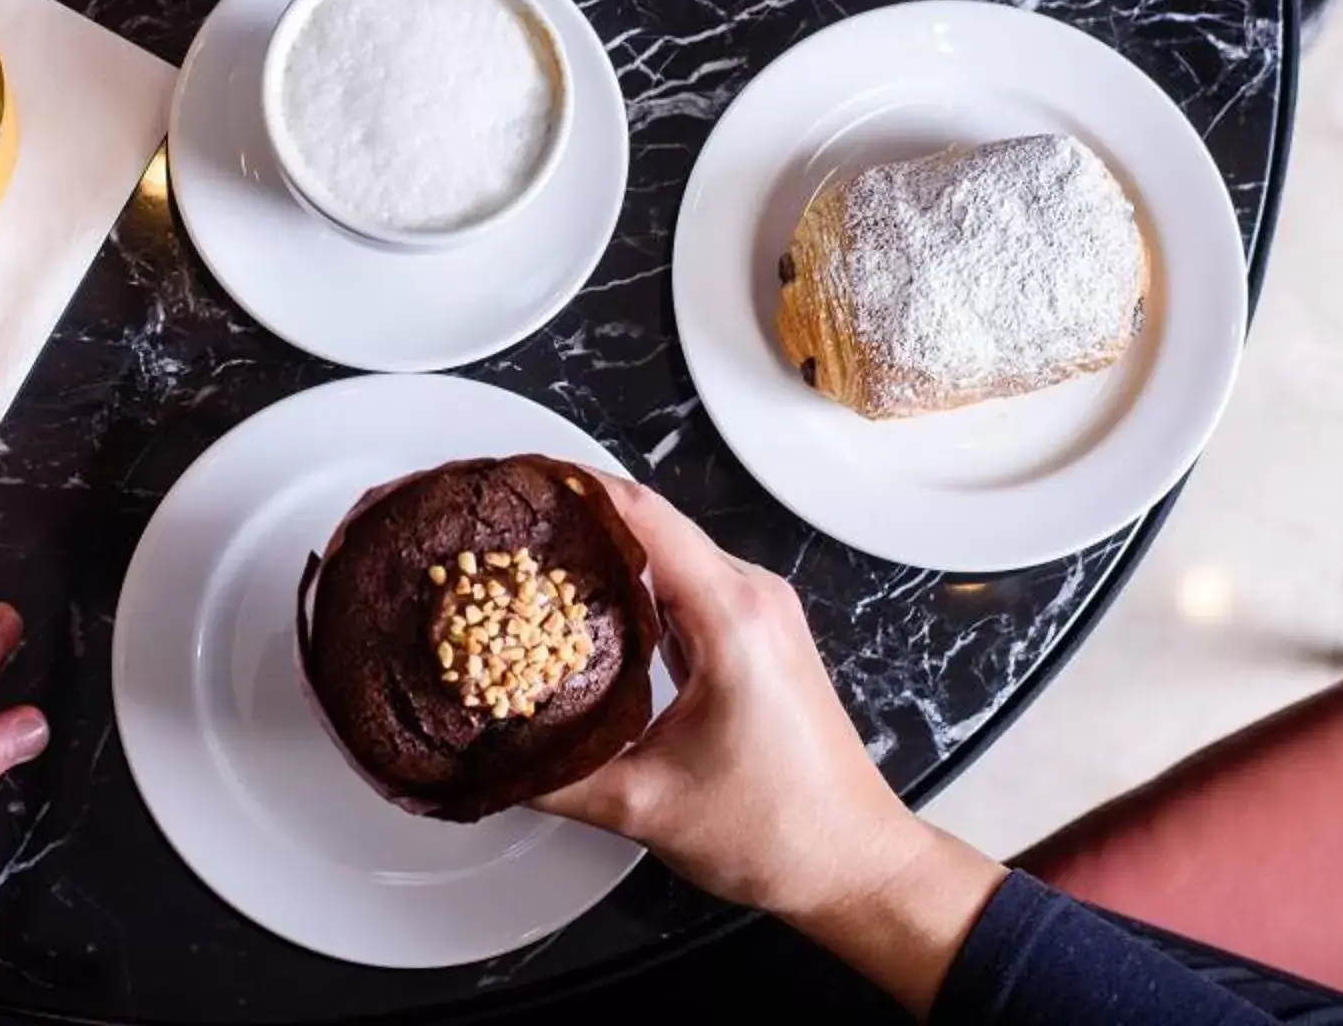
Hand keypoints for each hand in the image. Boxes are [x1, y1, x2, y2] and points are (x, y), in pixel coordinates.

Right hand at [535, 479, 1005, 1015]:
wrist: (857, 865)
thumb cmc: (778, 833)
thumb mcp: (645, 806)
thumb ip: (554, 778)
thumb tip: (485, 757)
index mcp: (731, 615)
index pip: (641, 514)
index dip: (574, 487)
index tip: (517, 478)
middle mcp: (752, 596)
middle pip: (652, 525)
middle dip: (578, 518)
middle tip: (506, 529)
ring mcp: (762, 613)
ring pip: (670, 556)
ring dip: (608, 553)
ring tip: (532, 562)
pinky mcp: (761, 636)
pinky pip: (689, 587)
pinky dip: (638, 587)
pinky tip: (590, 608)